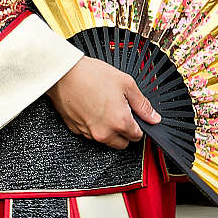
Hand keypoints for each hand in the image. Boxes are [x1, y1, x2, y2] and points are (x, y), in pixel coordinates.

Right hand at [46, 56, 160, 149]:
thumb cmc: (92, 75)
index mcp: (120, 122)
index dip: (138, 125)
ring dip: (108, 129)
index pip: (137, 136)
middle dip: (124, 131)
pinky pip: (90, 133)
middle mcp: (104, 132)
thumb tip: (154, 118)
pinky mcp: (75, 129)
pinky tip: (91, 107)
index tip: (134, 115)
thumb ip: (143, 104)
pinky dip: (93, 124)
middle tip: (120, 111)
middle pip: (122, 143)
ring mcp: (88, 133)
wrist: (63, 73)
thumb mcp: (125, 83)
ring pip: (106, 140)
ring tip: (103, 106)